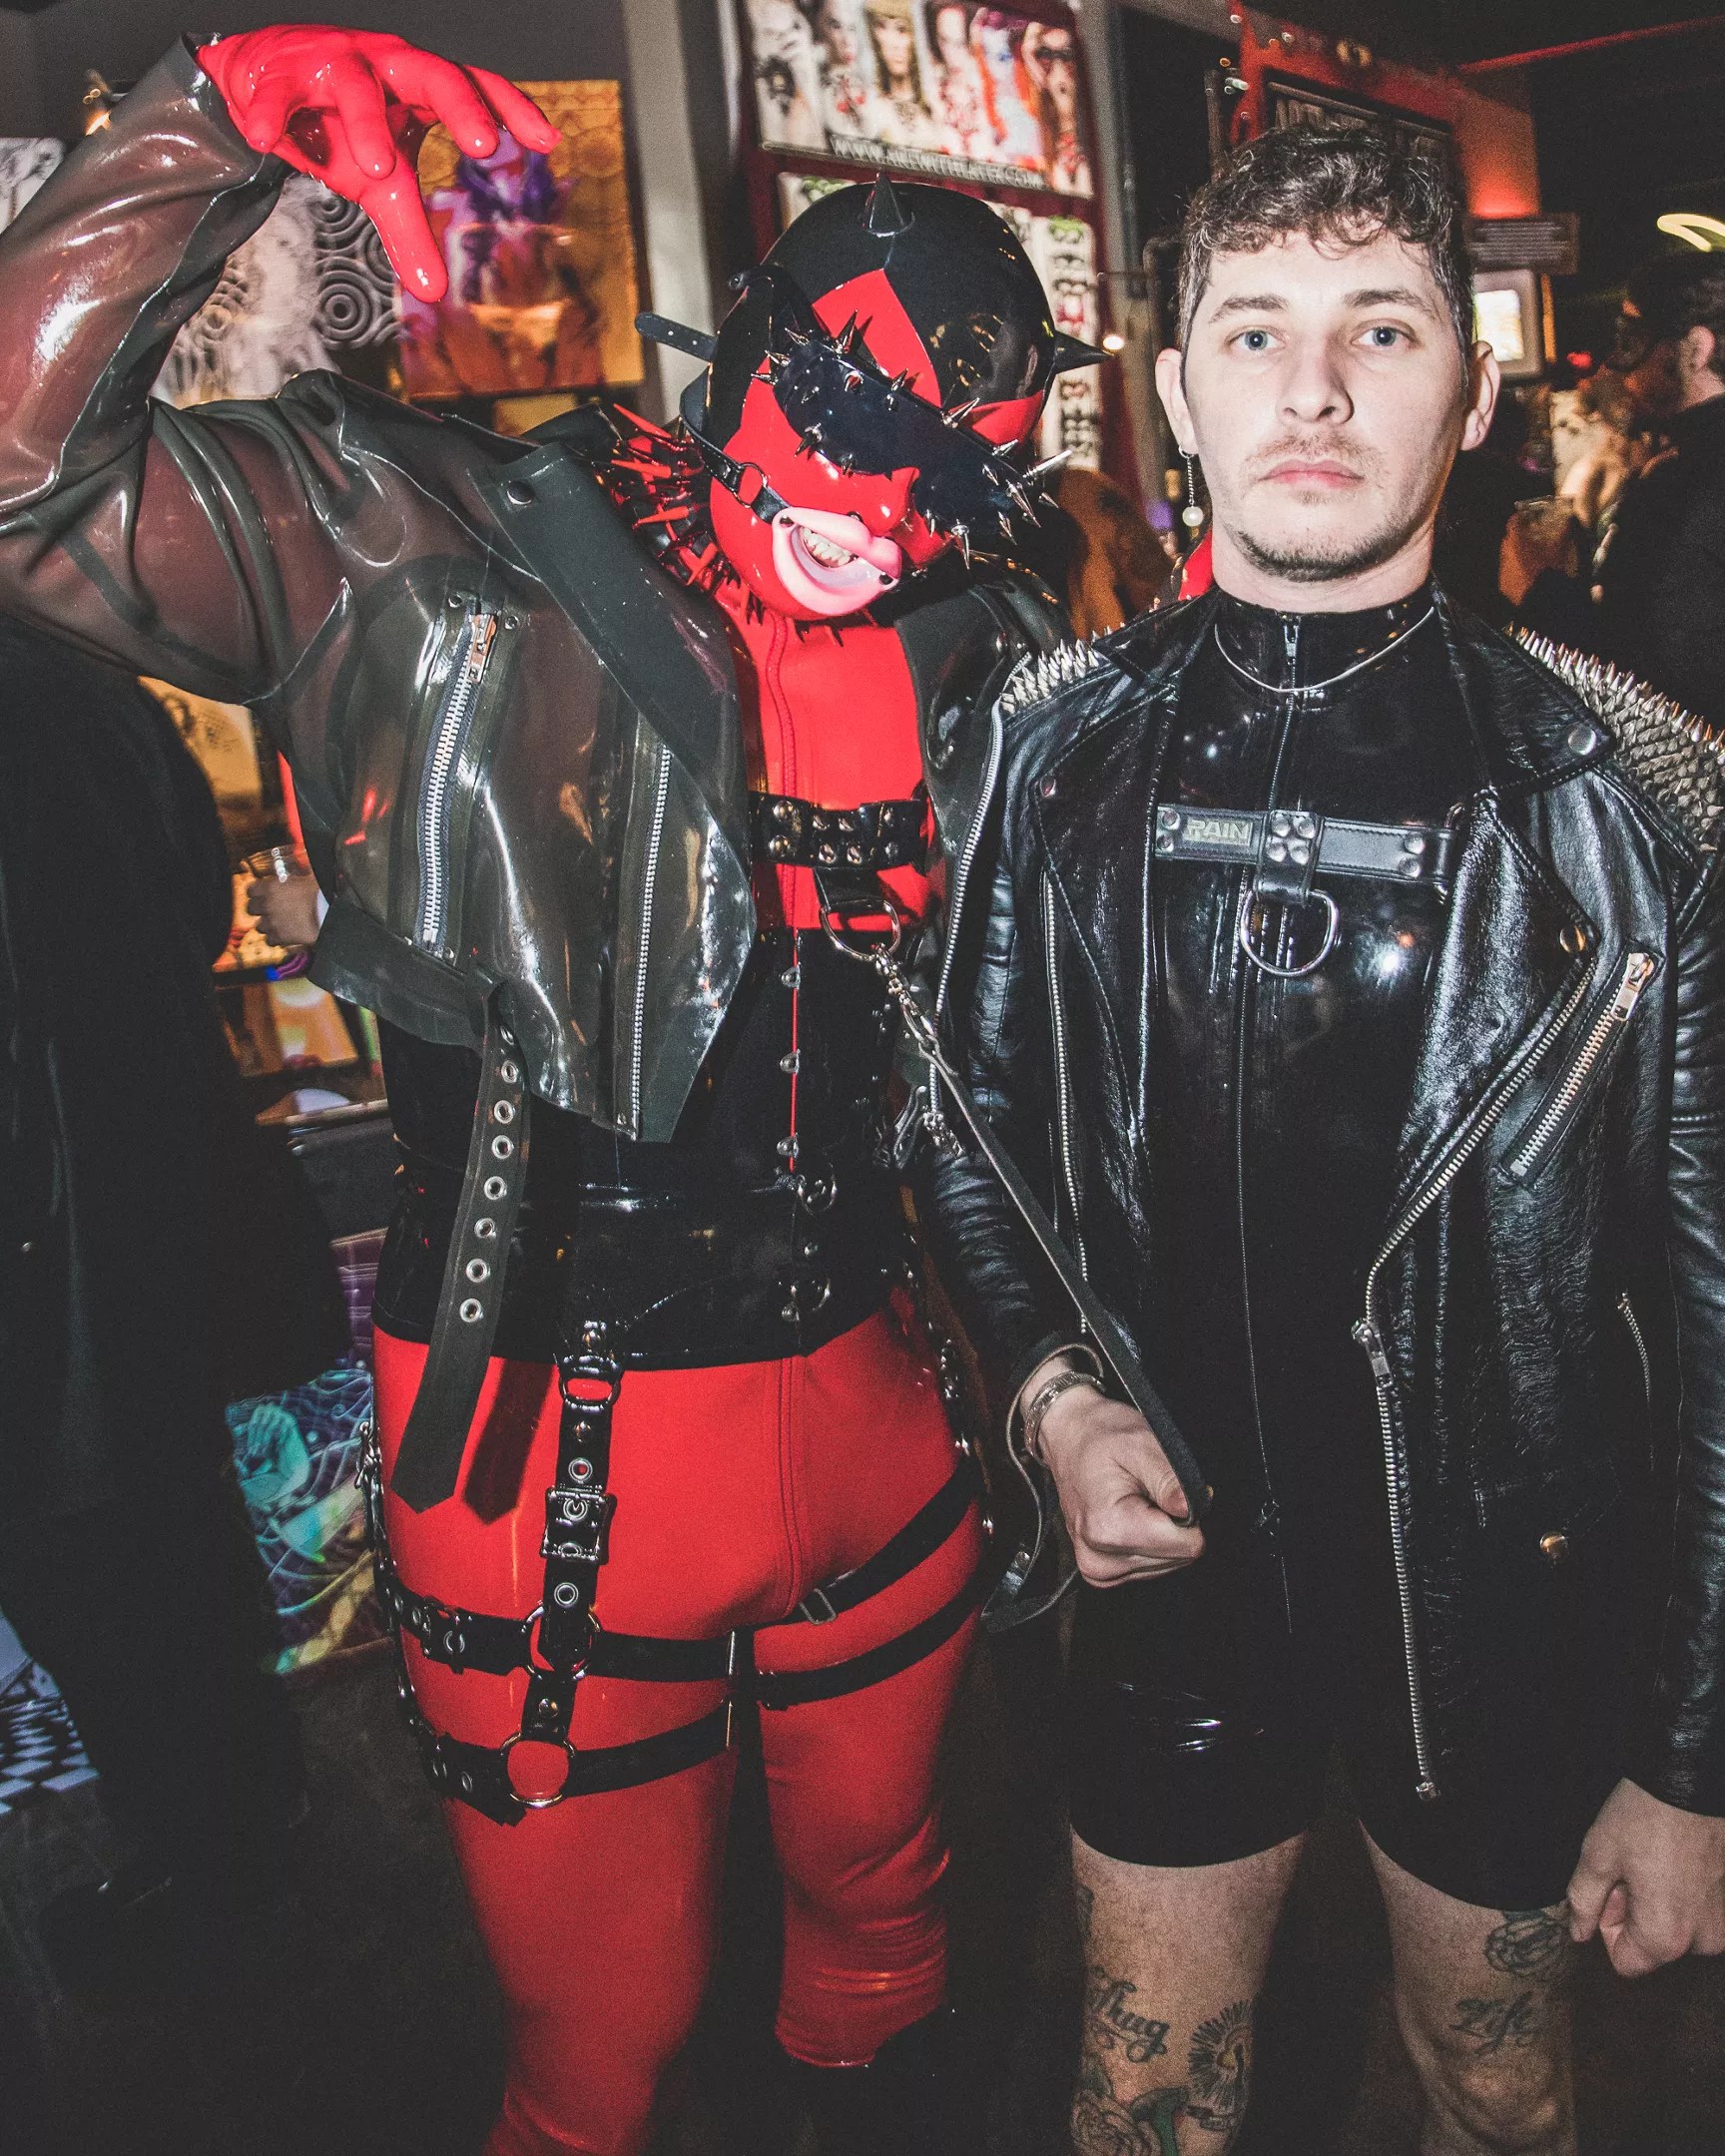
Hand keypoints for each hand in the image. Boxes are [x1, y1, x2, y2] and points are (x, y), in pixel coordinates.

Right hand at [198, 27, 559, 299]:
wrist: (263, 83)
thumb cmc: (338, 129)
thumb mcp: (381, 185)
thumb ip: (411, 233)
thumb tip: (436, 293)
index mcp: (419, 89)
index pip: (475, 87)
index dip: (511, 109)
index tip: (547, 141)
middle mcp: (386, 65)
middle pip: (432, 72)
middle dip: (460, 105)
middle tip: (484, 146)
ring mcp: (335, 63)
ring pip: (356, 85)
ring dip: (367, 124)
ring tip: (378, 169)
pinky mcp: (282, 74)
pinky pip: (279, 93)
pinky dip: (272, 114)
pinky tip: (268, 140)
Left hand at [245, 863, 322, 948]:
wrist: (329, 914)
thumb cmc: (320, 894)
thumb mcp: (304, 879)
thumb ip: (291, 880)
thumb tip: (289, 878)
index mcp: (270, 887)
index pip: (250, 890)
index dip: (256, 892)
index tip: (261, 894)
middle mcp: (267, 904)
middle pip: (250, 908)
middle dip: (259, 909)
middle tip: (269, 909)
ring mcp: (271, 922)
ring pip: (259, 926)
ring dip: (267, 925)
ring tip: (278, 923)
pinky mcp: (279, 937)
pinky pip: (269, 940)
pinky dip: (275, 939)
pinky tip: (284, 935)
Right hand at [1025, 1359, 1203, 1584]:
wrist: (1067, 1437)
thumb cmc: (1101, 1437)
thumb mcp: (1142, 1444)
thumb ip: (1170, 1480)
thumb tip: (1192, 1510)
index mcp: (1109, 1529)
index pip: (1187, 1546)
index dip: (1188, 1514)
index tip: (1164, 1490)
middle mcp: (1098, 1559)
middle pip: (1179, 1558)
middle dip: (1173, 1523)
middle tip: (1148, 1492)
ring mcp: (1097, 1570)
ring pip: (1168, 1563)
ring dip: (1161, 1531)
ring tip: (1136, 1499)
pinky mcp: (1101, 1572)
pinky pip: (1151, 1566)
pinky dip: (1149, 1541)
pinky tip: (1131, 1516)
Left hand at [1498, 498, 1583, 607]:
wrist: (1542, 604)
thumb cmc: (1551, 573)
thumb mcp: (1561, 551)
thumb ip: (1564, 533)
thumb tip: (1569, 520)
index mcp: (1517, 542)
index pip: (1513, 522)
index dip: (1521, 517)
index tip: (1528, 516)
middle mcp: (1505, 555)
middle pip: (1509, 539)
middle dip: (1519, 535)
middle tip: (1531, 535)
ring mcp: (1503, 572)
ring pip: (1507, 556)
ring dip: (1517, 553)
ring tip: (1531, 555)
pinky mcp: (1504, 586)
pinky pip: (1508, 572)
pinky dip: (1516, 569)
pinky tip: (1527, 572)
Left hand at [1566, 1778, 1724, 1975]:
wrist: (1694, 1779)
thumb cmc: (1645, 1816)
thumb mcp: (1598, 1854)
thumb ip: (1583, 1901)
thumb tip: (1579, 1933)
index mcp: (1666, 1938)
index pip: (1627, 1963)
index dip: (1609, 1927)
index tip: (1612, 1890)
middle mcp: (1704, 1941)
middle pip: (1656, 1946)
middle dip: (1637, 1913)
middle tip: (1633, 1867)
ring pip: (1682, 1928)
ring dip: (1664, 1902)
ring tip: (1658, 1859)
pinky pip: (1705, 1910)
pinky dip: (1689, 1892)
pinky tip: (1680, 1858)